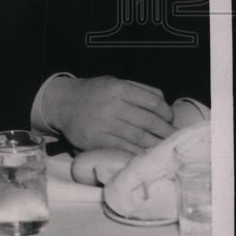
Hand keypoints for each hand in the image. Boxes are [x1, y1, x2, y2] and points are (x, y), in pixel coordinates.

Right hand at [45, 75, 174, 153]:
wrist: (62, 103)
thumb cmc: (92, 93)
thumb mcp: (113, 82)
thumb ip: (139, 89)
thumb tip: (164, 103)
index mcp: (118, 88)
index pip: (153, 102)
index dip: (167, 113)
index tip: (170, 119)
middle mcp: (112, 105)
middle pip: (150, 122)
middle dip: (165, 131)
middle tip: (173, 137)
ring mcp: (104, 124)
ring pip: (140, 138)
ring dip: (156, 145)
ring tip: (164, 147)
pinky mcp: (97, 140)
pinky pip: (125, 149)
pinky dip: (139, 153)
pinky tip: (146, 154)